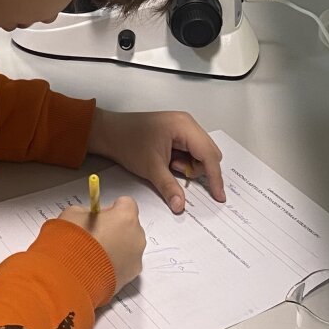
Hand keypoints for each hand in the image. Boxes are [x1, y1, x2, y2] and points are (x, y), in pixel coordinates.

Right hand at [60, 196, 144, 293]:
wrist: (71, 276)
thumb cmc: (74, 241)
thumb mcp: (74, 214)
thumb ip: (88, 212)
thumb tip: (90, 217)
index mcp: (126, 216)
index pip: (126, 203)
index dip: (112, 208)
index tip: (100, 216)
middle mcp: (137, 236)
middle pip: (130, 225)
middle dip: (116, 228)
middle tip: (96, 235)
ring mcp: (136, 258)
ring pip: (130, 246)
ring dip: (118, 247)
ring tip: (95, 254)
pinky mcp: (131, 277)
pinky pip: (126, 264)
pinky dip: (116, 264)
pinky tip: (98, 267)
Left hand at [86, 109, 225, 213]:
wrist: (109, 133)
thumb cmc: (128, 142)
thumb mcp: (151, 168)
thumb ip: (169, 188)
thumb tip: (181, 205)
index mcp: (184, 126)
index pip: (209, 154)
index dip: (215, 177)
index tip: (218, 195)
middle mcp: (187, 124)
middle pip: (208, 153)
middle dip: (198, 169)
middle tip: (178, 174)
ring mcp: (182, 127)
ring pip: (200, 154)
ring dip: (188, 166)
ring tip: (168, 166)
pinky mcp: (177, 134)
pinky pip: (190, 152)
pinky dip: (183, 162)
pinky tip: (168, 163)